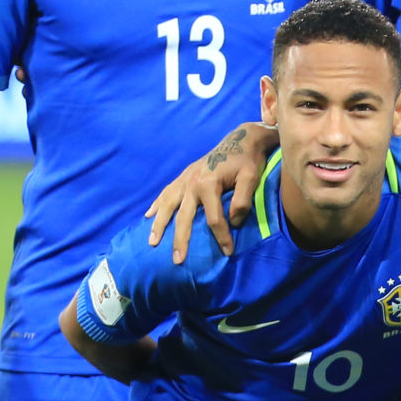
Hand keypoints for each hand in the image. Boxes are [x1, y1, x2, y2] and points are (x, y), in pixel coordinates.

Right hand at [147, 123, 276, 260]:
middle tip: (178, 260)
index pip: (214, 218)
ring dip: (159, 225)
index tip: (228, 252)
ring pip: (167, 205)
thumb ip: (243, 201)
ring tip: (152, 242)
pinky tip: (148, 216)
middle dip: (180, 240)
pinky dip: (156, 205)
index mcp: (208, 184)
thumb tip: (234, 223)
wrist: (240, 140)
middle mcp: (191, 183)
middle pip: (183, 217)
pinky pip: (165, 193)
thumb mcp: (252, 178)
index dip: (221, 237)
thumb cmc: (247, 161)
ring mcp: (184, 180)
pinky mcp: (182, 177)